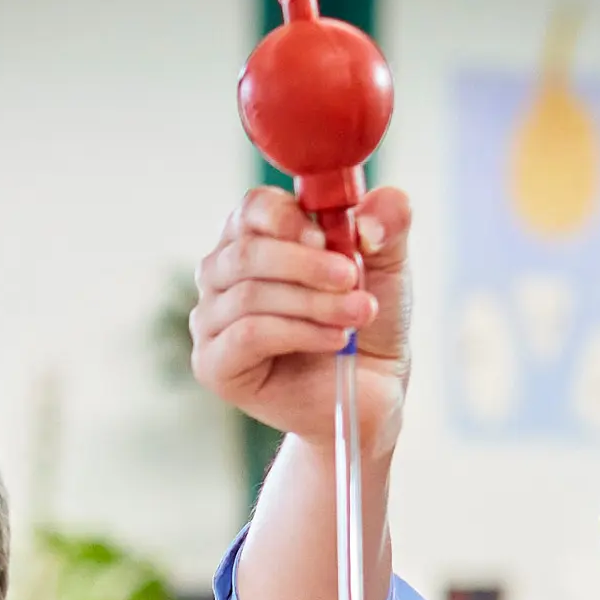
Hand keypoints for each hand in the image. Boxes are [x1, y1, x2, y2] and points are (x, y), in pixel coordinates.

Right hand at [191, 184, 410, 454]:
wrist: (369, 391)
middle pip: (247, 251)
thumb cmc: (367, 322)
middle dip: (307, 265)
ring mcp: (210, 321)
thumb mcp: (389, 262)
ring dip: (313, 303)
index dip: (289, 218)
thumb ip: (389, 221)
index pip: (253, 208)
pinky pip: (249, 334)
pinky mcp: (213, 364)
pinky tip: (335, 340)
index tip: (329, 238)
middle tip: (352, 278)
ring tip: (357, 314)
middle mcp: (222, 275)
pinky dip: (299, 333)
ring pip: (250, 294)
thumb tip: (372, 212)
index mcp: (255, 238)